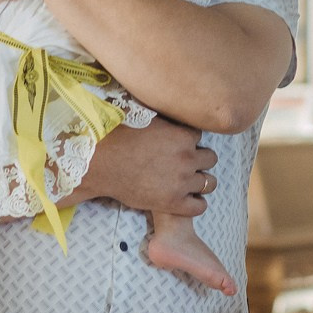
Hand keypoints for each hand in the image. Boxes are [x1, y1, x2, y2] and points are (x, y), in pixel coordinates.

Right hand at [74, 120, 217, 216]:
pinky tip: (188, 199)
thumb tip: (171, 105)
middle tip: (185, 162)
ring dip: (201, 181)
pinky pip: (199, 207)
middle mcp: (187, 158)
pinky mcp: (173, 203)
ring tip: (190, 181)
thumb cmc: (118, 137)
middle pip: (211, 159)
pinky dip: (196, 203)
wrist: (101, 163)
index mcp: (182, 136)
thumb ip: (165, 119)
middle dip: (200, 159)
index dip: (190, 141)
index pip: (200, 137)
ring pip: (210, 183)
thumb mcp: (146, 118)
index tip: (180, 145)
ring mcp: (182, 182)